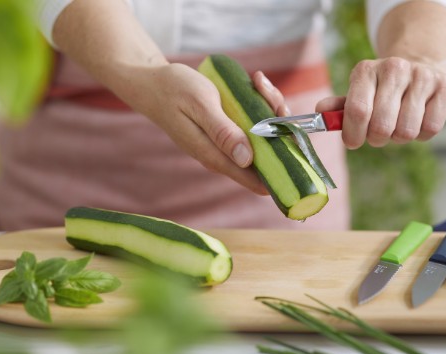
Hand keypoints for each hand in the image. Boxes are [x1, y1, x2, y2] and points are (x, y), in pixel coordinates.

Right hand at [132, 63, 268, 193]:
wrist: (152, 83)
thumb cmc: (173, 90)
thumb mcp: (200, 105)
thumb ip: (222, 132)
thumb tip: (246, 160)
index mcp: (215, 156)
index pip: (256, 180)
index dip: (281, 168)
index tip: (294, 143)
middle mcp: (224, 156)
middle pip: (267, 156)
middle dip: (278, 128)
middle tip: (268, 93)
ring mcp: (226, 144)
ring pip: (263, 137)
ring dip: (270, 109)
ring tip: (258, 81)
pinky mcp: (228, 132)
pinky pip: (254, 125)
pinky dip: (260, 104)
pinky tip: (254, 83)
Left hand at [316, 57, 445, 148]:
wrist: (421, 66)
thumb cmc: (381, 89)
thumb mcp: (357, 93)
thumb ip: (338, 108)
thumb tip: (320, 111)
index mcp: (366, 70)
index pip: (357, 111)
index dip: (353, 134)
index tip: (353, 142)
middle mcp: (394, 68)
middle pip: (381, 126)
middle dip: (377, 138)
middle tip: (378, 133)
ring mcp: (422, 76)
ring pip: (406, 131)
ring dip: (399, 137)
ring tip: (398, 125)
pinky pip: (430, 129)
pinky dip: (421, 134)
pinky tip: (417, 120)